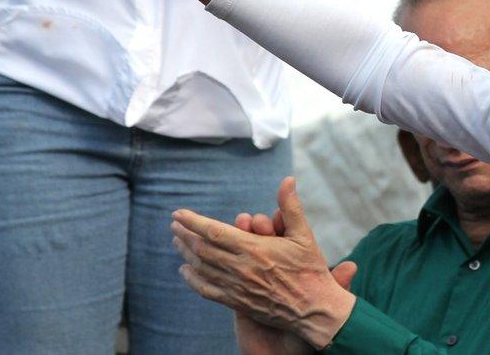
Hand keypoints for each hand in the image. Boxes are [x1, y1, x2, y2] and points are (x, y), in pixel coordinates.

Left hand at [171, 177, 356, 349]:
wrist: (314, 309)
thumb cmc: (311, 269)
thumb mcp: (304, 234)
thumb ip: (291, 206)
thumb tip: (288, 180)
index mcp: (254, 248)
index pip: (214, 231)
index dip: (193, 221)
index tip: (178, 213)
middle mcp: (241, 268)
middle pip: (202, 249)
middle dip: (185, 235)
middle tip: (174, 225)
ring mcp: (237, 287)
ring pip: (202, 268)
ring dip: (186, 253)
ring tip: (177, 241)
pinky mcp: (237, 302)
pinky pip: (207, 290)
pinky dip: (192, 279)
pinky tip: (186, 271)